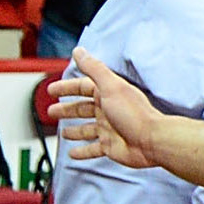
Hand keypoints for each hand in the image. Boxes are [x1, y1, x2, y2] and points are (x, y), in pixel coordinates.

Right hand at [55, 46, 168, 169]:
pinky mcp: (111, 147)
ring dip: (74, 130)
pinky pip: (93, 149)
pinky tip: (73, 153)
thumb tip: (79, 51)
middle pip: (82, 109)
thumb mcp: (110, 86)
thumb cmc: (135, 114)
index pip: (82, 87)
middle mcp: (108, 111)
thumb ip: (93, 68)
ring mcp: (109, 129)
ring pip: (86, 129)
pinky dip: (83, 151)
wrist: (152, 141)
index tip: (52, 90)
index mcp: (107, 94)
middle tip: (52, 111)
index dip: (67, 88)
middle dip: (67, 109)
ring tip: (63, 132)